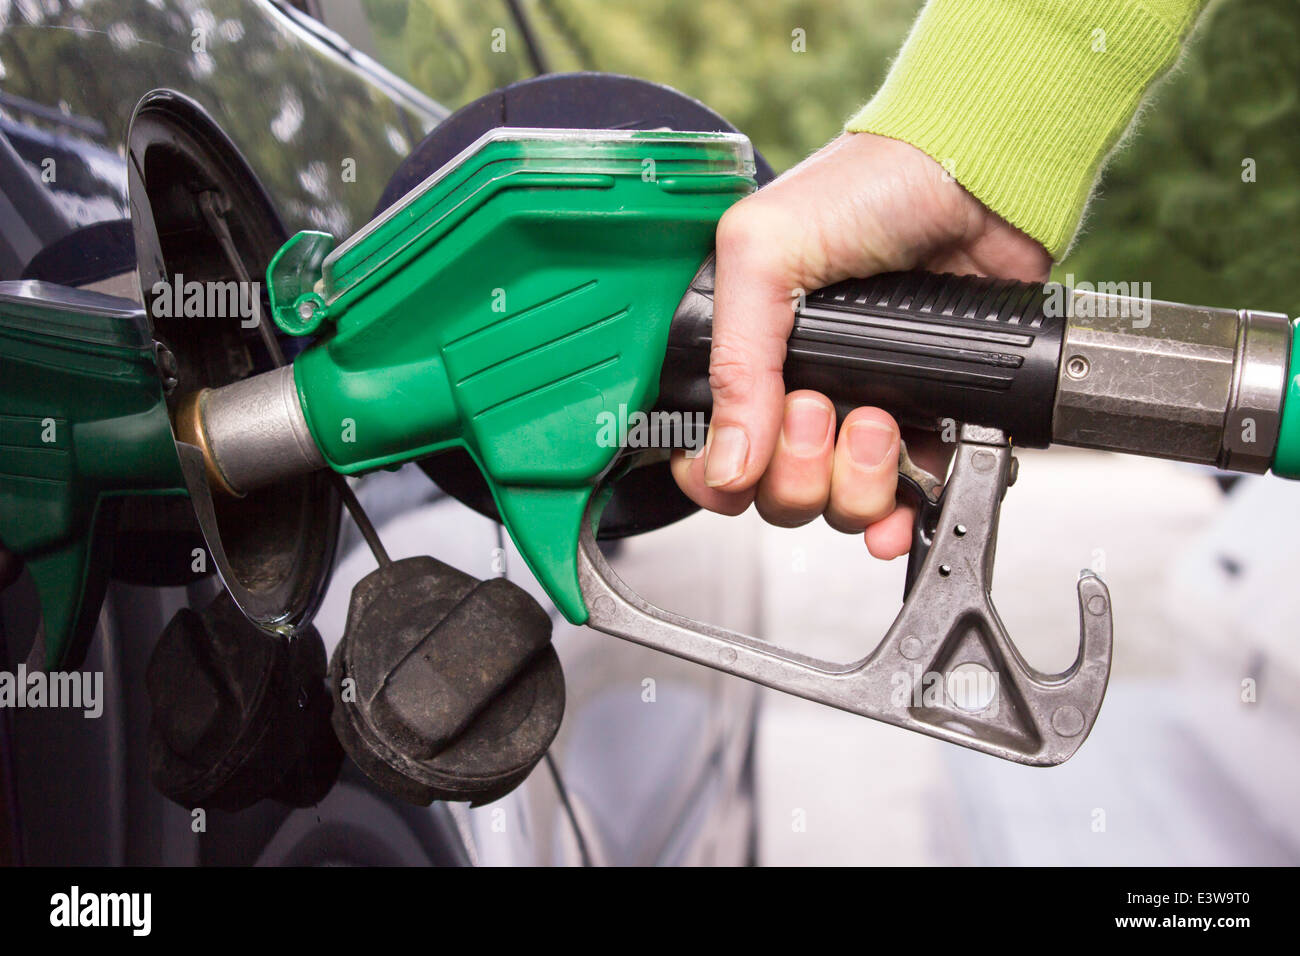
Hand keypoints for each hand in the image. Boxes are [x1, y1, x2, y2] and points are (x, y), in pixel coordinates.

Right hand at [670, 132, 1051, 557]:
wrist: (978, 179)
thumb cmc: (869, 187)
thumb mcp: (765, 252)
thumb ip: (735, 359)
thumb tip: (725, 462)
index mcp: (748, 352)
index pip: (711, 452)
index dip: (720, 477)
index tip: (744, 463)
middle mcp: (800, 389)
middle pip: (777, 492)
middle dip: (799, 469)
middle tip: (822, 409)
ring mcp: (865, 409)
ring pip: (840, 504)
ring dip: (857, 482)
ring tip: (880, 422)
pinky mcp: (928, 419)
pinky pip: (906, 502)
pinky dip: (901, 518)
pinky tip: (901, 510)